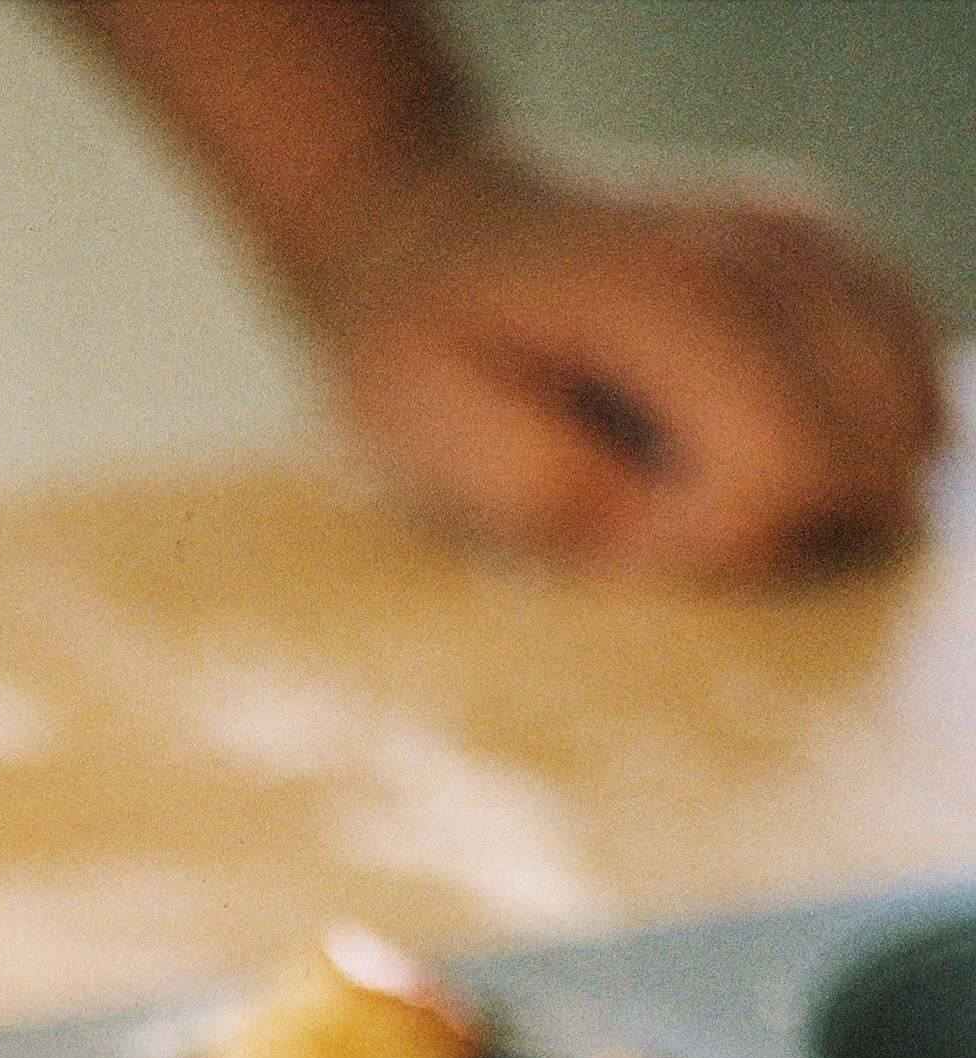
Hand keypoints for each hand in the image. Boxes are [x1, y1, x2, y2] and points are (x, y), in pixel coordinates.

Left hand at [319, 149, 946, 578]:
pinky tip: (756, 443)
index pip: (788, 462)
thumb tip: (653, 526)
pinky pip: (905, 371)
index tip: (623, 546)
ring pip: (913, 413)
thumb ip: (546, 487)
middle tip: (674, 521)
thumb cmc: (423, 343)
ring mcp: (816, 239)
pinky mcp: (832, 255)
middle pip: (879, 444)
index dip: (717, 543)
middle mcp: (772, 246)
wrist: (435, 233)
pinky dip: (855, 433)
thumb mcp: (428, 427)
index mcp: (677, 292)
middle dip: (787, 522)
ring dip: (832, 483)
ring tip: (712, 484)